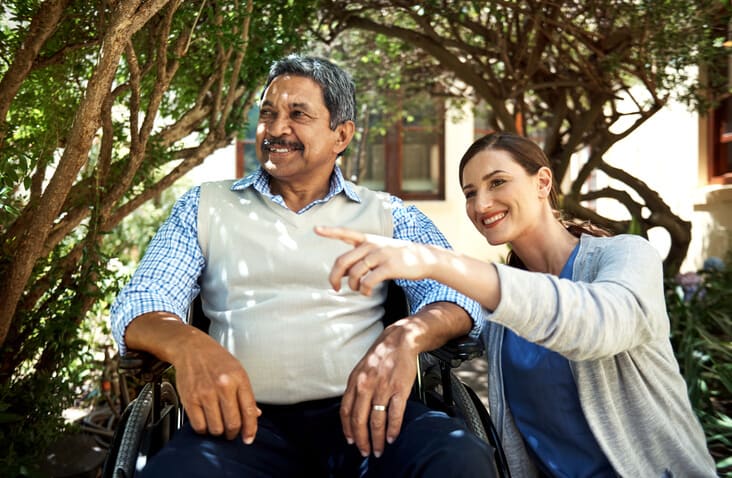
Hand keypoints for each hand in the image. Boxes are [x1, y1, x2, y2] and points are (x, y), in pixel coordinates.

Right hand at [172, 333, 261, 442]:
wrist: (192, 348)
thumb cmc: (216, 358)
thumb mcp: (238, 370)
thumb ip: (246, 394)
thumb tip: (256, 414)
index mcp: (239, 378)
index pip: (249, 411)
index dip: (251, 429)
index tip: (249, 438)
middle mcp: (223, 386)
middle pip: (233, 423)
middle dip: (234, 433)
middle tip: (232, 432)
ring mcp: (205, 393)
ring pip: (216, 428)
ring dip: (219, 432)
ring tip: (218, 425)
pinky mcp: (190, 399)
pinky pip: (199, 426)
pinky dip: (204, 429)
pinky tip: (206, 422)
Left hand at [314, 226, 437, 294]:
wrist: (423, 258)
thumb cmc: (397, 257)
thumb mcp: (378, 253)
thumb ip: (359, 260)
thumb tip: (341, 275)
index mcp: (367, 239)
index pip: (346, 233)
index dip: (330, 232)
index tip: (315, 229)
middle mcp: (372, 244)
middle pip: (343, 261)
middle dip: (334, 276)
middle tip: (334, 288)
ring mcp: (380, 255)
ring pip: (354, 273)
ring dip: (353, 286)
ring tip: (358, 290)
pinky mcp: (389, 267)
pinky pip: (368, 281)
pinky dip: (364, 290)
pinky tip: (367, 292)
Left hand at [339, 323, 417, 457]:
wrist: (399, 341)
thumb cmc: (380, 357)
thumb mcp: (361, 370)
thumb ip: (356, 389)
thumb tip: (352, 412)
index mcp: (355, 381)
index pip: (346, 411)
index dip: (347, 429)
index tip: (351, 441)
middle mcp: (366, 386)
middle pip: (359, 420)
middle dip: (362, 440)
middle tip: (365, 452)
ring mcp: (383, 388)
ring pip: (376, 420)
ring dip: (377, 439)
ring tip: (379, 449)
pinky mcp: (400, 389)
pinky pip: (395, 414)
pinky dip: (393, 429)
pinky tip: (391, 437)